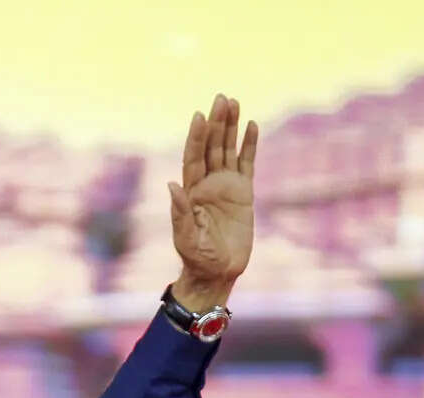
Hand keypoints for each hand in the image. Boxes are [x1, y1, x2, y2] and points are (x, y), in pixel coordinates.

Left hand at [168, 94, 257, 310]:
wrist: (218, 272)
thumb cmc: (197, 259)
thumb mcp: (186, 238)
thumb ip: (180, 213)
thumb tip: (172, 185)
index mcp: (192, 192)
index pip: (194, 157)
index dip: (196, 137)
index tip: (199, 116)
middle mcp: (208, 184)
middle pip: (212, 146)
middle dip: (216, 123)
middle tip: (221, 98)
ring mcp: (226, 186)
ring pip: (228, 150)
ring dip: (231, 127)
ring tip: (234, 102)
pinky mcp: (243, 193)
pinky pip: (247, 163)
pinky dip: (249, 145)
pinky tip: (251, 125)